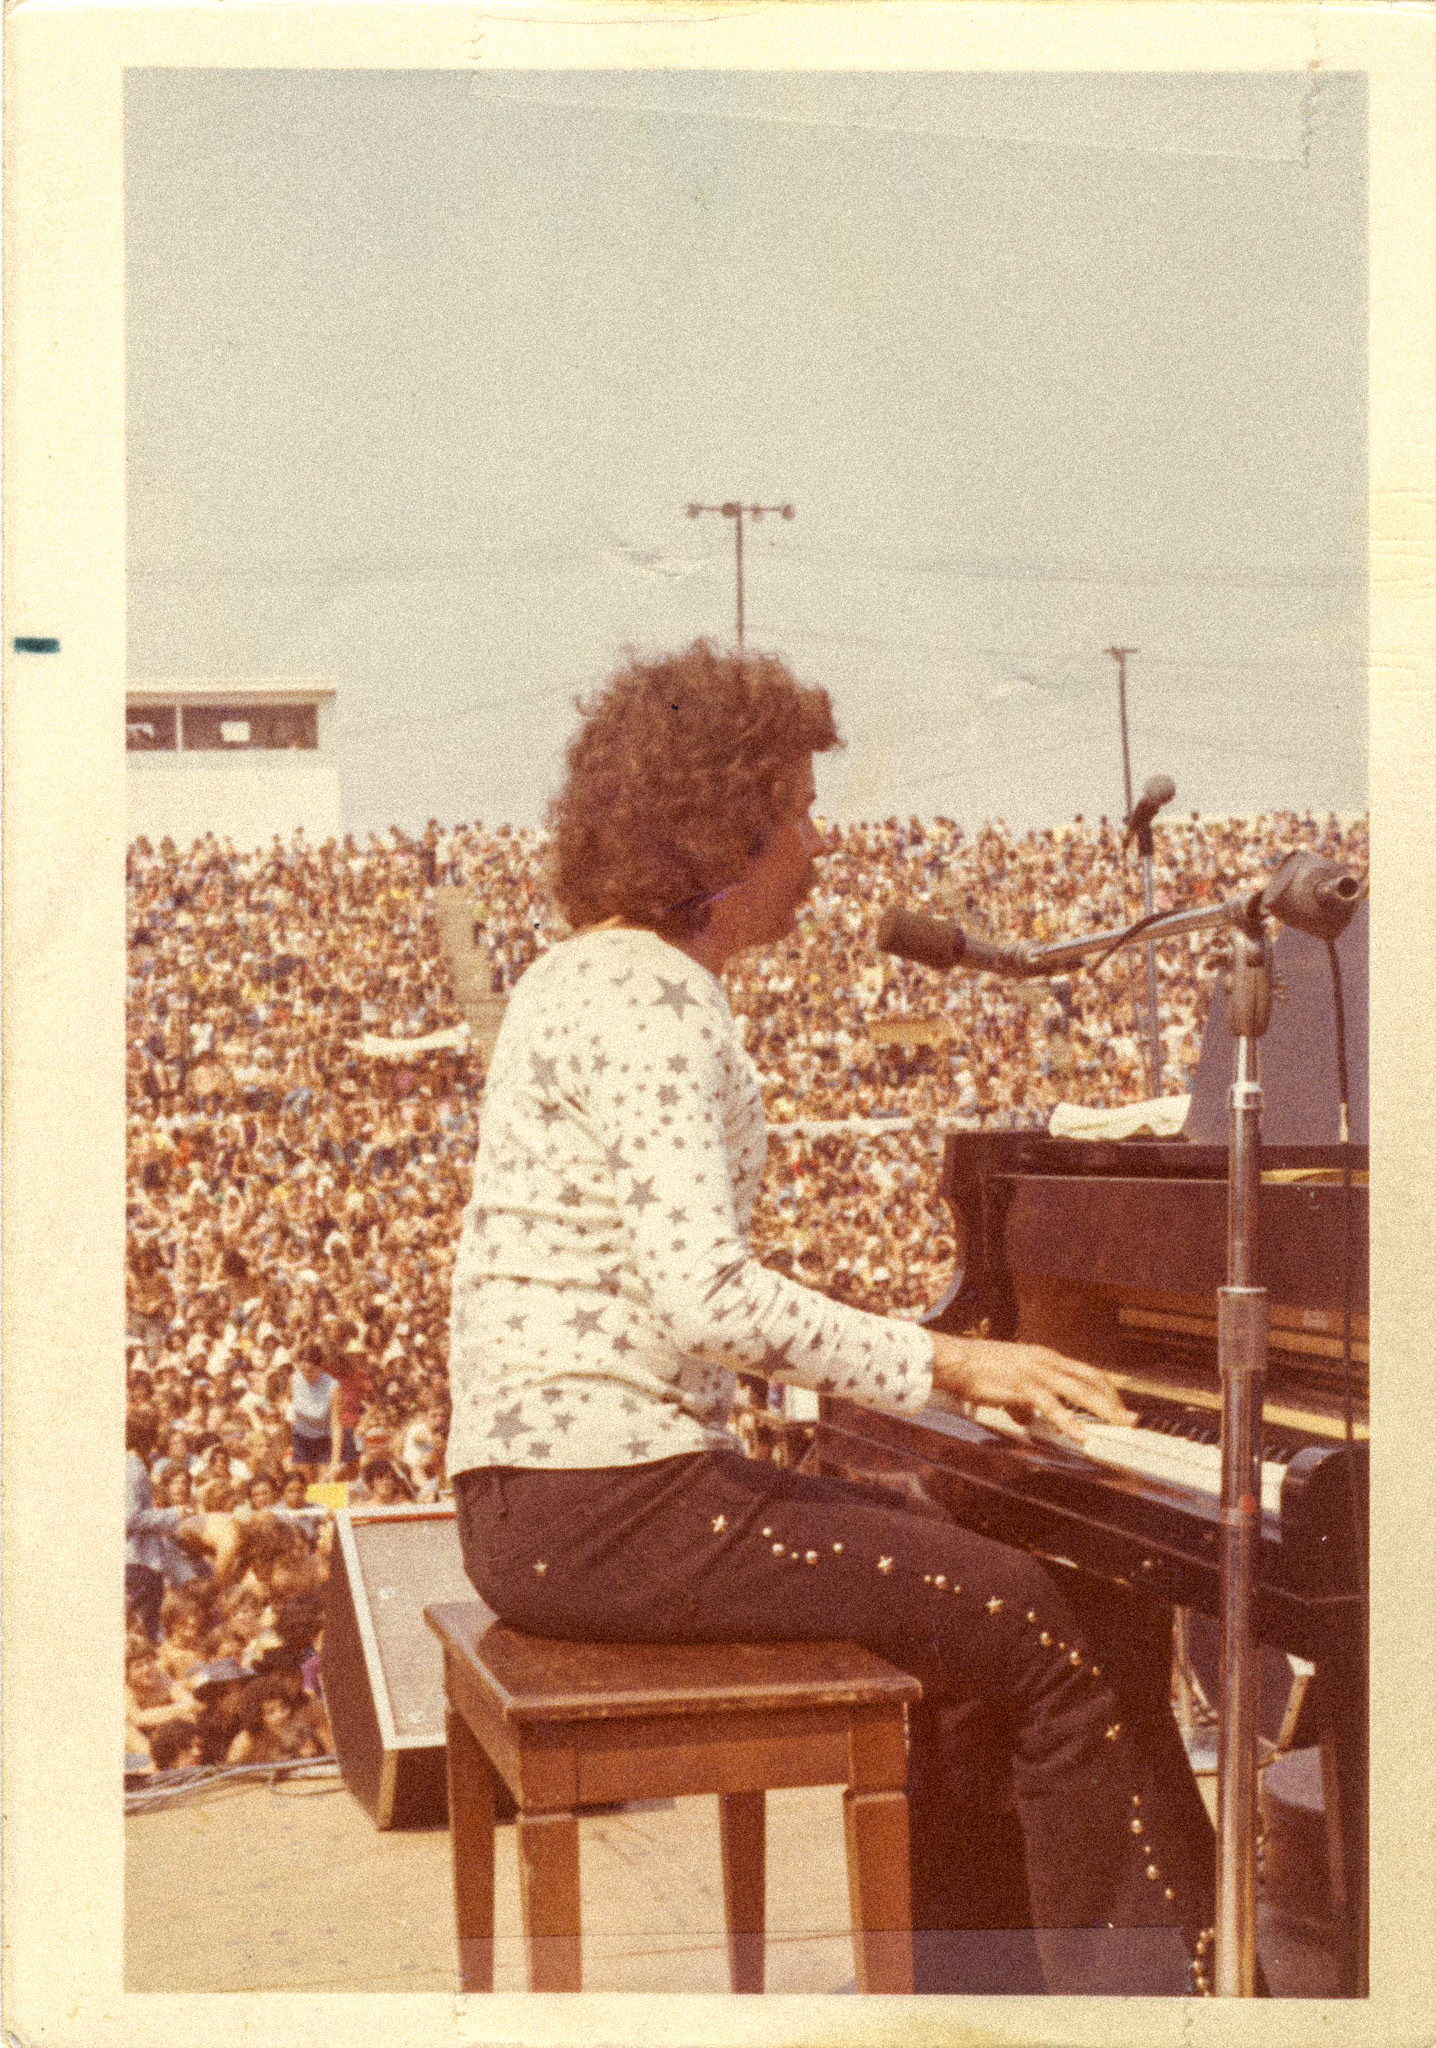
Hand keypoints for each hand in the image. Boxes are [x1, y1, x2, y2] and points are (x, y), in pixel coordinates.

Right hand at [931, 1332, 1134, 1443]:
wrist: (957, 1360)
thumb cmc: (979, 1369)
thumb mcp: (1009, 1382)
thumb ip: (1024, 1400)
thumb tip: (1028, 1418)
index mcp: (1046, 1358)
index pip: (1086, 1372)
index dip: (1107, 1390)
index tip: (1119, 1406)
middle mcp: (1047, 1361)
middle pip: (1091, 1380)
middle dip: (1114, 1401)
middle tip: (1131, 1419)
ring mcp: (1036, 1372)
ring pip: (1079, 1391)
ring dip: (1103, 1410)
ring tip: (1118, 1425)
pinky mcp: (1023, 1386)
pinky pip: (1052, 1406)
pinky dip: (1069, 1422)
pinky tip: (1080, 1435)